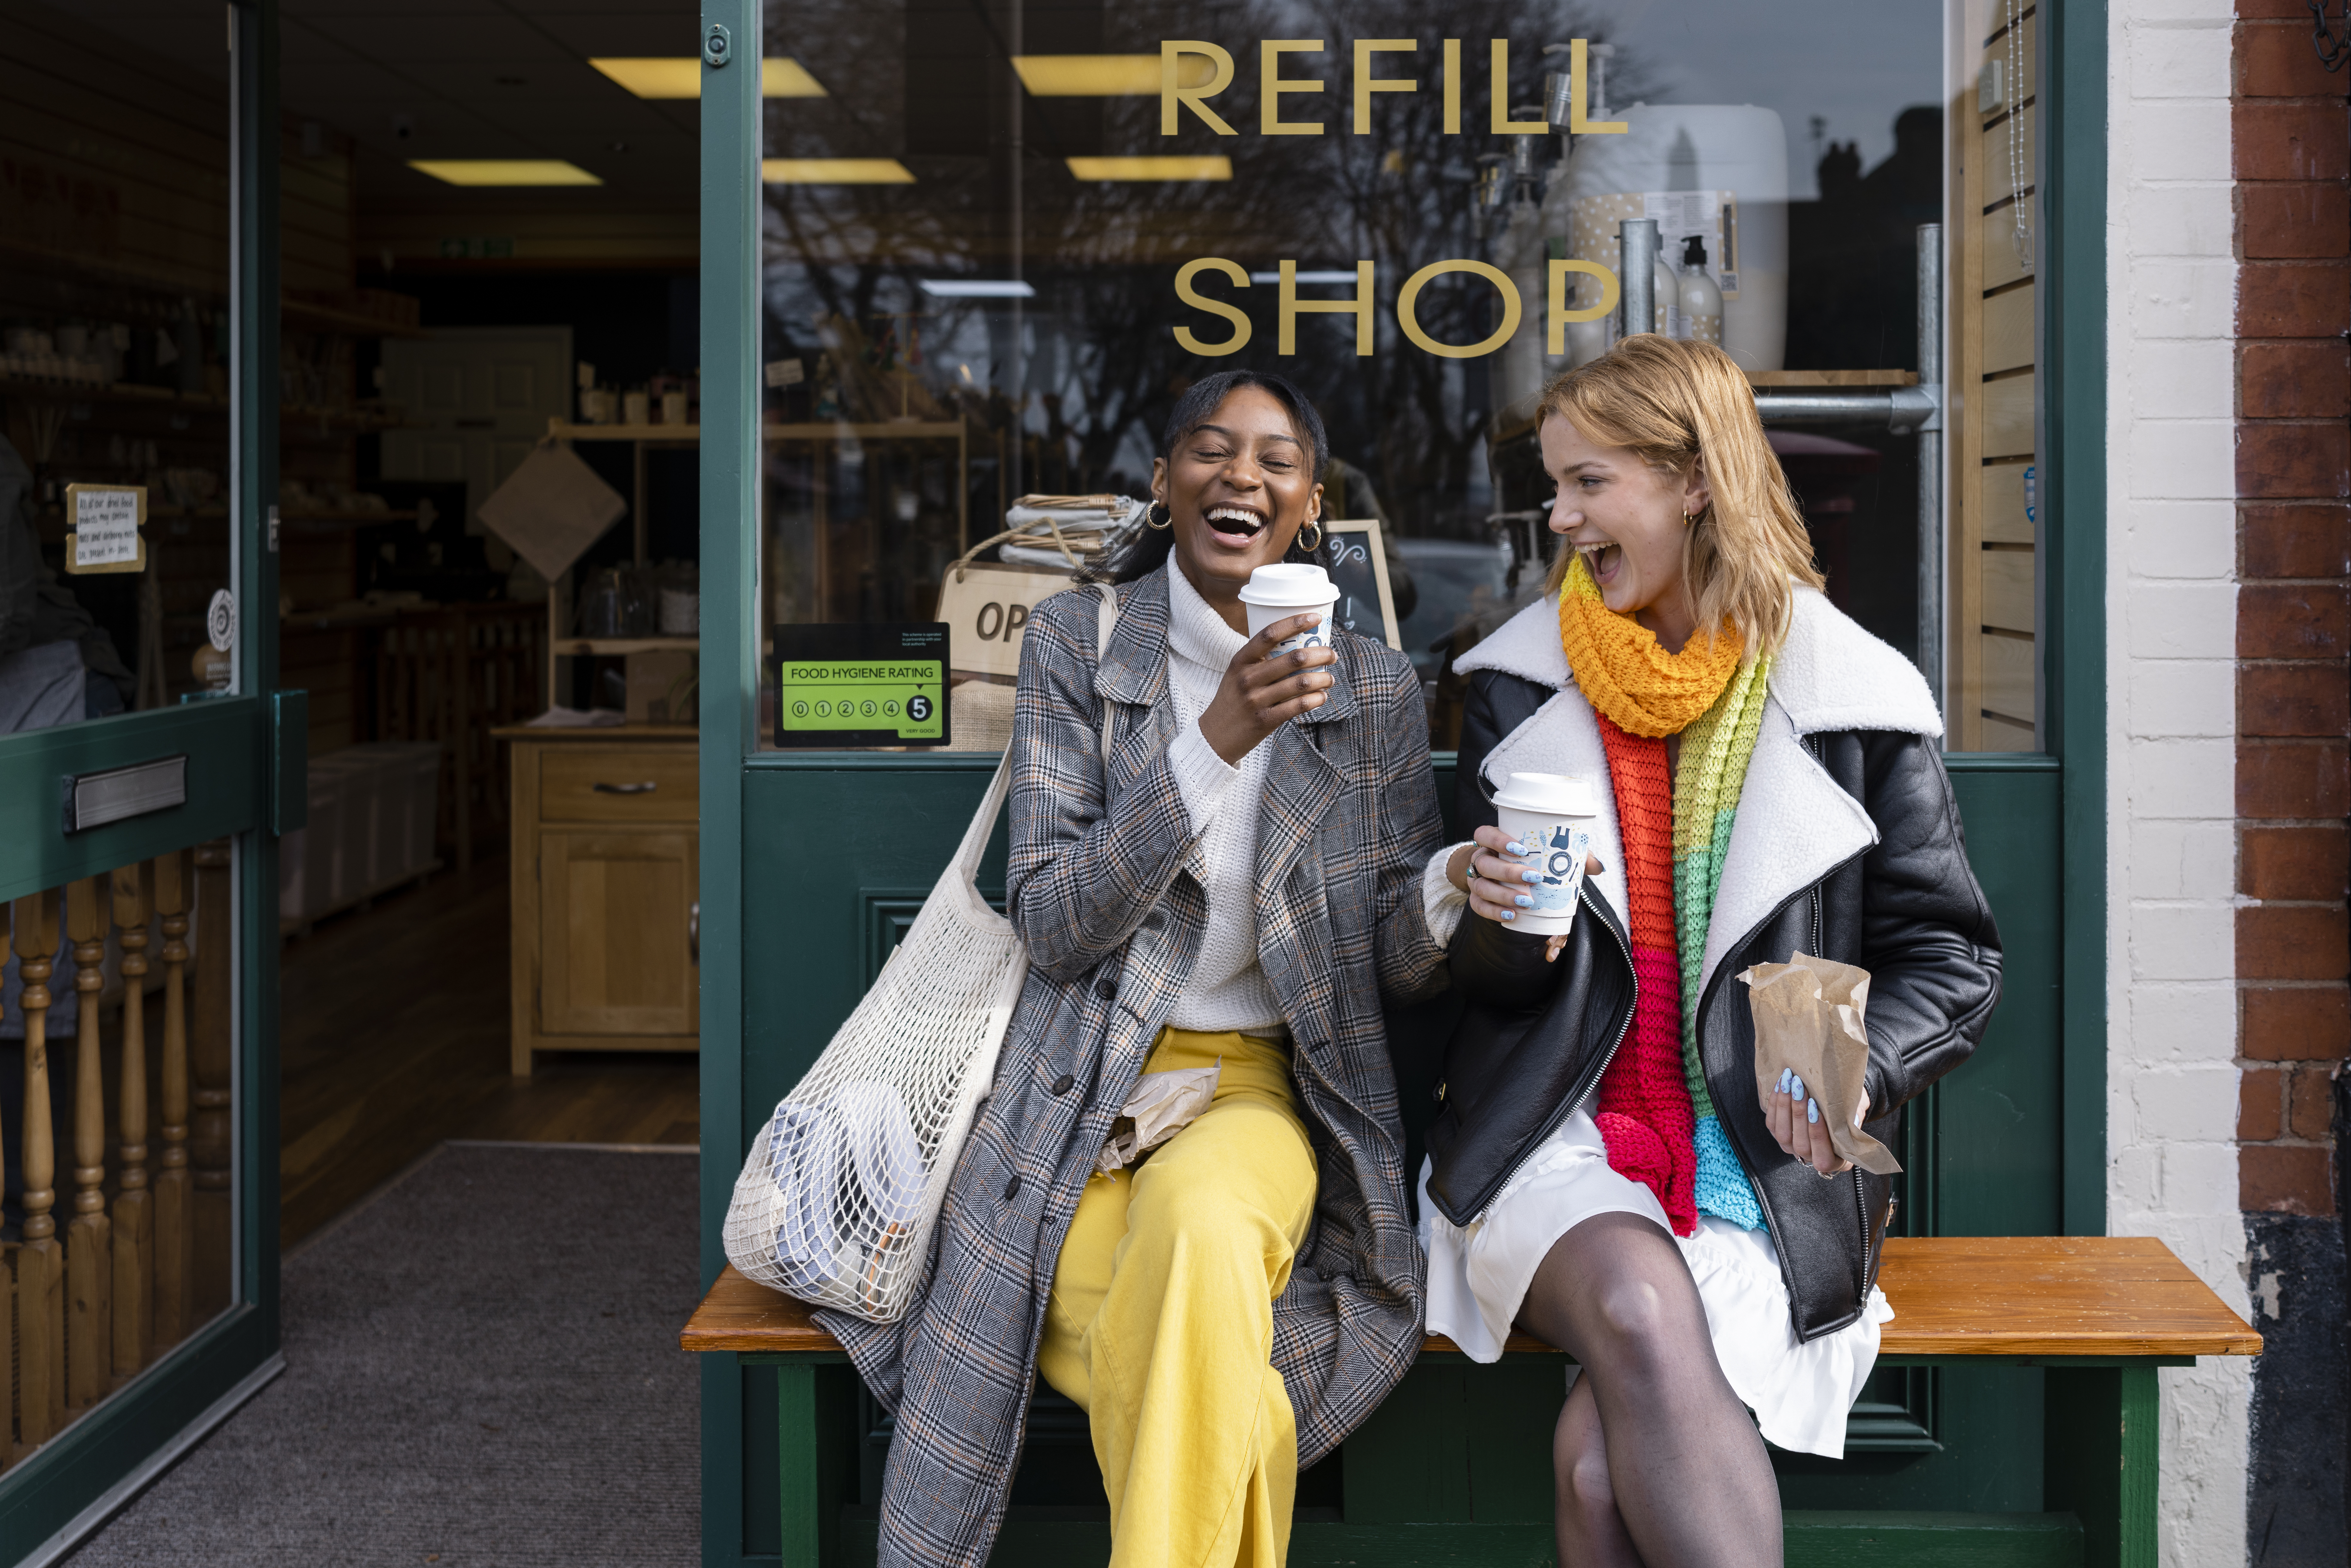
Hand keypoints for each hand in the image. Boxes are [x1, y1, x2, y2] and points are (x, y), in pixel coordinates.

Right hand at [1197, 614, 1338, 763]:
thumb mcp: (1237, 674)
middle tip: (1332, 654)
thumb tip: (1297, 645)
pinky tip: (1322, 696)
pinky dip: (1315, 699)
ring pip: (1300, 683)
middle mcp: (1247, 678)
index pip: (1270, 634)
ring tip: (1330, 678)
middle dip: (1320, 654)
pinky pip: (1298, 706)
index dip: (1295, 622)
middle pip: (1293, 658)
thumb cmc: (1232, 700)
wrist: (1215, 735)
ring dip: (1323, 678)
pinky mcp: (1265, 720)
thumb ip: (1260, 660)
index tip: (1315, 618)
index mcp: (1241, 660)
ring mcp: (1256, 700)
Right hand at [1447, 826, 1604, 962]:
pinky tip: (1511, 915)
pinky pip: (1478, 906)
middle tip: (1534, 879)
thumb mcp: (1545, 853)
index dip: (1498, 840)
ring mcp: (1476, 880)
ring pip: (1481, 887)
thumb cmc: (1527, 859)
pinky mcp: (1476, 899)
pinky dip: (1494, 912)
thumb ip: (1570, 855)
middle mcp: (1480, 858)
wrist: (1500, 875)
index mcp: (1491, 841)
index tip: (1521, 849)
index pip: (1483, 834)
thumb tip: (1599, 867)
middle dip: (1508, 872)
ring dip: (1503, 894)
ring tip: (1527, 902)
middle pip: (1484, 863)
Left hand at [1764, 1070, 1868, 1175]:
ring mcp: (1792, 1148)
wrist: (1836, 1107)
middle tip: (1799, 1086)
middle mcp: (1810, 1158)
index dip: (1817, 1132)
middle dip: (1798, 1112)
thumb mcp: (1856, 1115)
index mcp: (1833, 1161)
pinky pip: (1772, 1124)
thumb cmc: (1850, 1112)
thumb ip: (1852, 1116)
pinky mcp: (1779, 1136)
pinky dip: (1775, 1104)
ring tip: (1789, 1082)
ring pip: (1782, 1133)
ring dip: (1784, 1105)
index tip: (1815, 1106)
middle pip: (1799, 1143)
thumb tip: (1845, 1108)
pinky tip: (1781, 1085)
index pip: (1822, 1154)